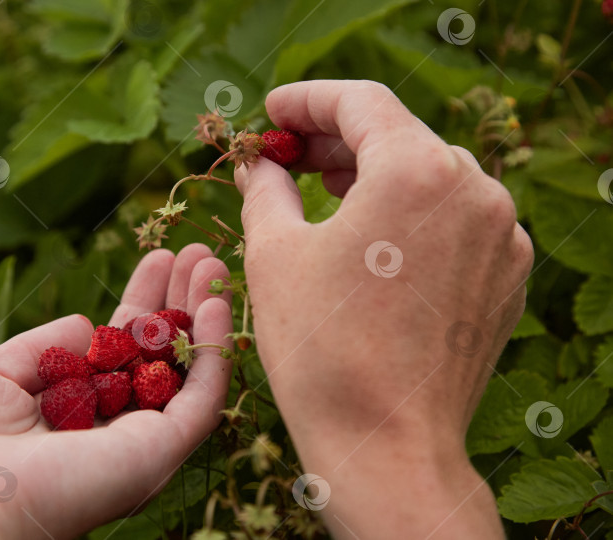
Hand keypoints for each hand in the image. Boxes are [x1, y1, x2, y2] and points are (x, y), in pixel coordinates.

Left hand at [0, 244, 232, 539]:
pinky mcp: (155, 456)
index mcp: (65, 413)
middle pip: (156, 359)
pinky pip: (199, 402)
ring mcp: (133, 445)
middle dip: (178, 303)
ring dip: (204, 319)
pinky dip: (213, 354)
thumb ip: (43, 348)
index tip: (160, 259)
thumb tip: (86, 323)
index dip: (141, 304)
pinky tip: (218, 307)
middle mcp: (105, 431)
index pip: (118, 351)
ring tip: (214, 264)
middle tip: (199, 253)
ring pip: (185, 376)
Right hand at [234, 81, 532, 538]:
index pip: (361, 103)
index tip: (272, 112)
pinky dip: (411, 216)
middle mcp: (474, 190)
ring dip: (375, 176)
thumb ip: (266, 188)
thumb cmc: (320, 348)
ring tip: (325, 193)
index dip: (308, 100)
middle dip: (337, 140)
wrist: (386, 444)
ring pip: (430, 177)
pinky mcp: (506, 275)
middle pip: (399, 136)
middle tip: (287, 155)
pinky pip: (455, 221)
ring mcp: (501, 234)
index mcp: (417, 170)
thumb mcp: (274, 253)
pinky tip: (373, 239)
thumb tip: (261, 165)